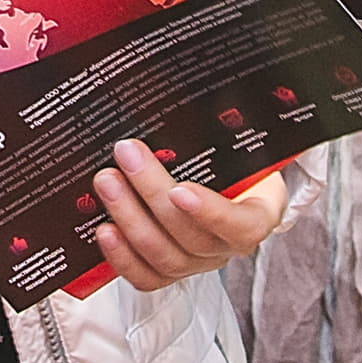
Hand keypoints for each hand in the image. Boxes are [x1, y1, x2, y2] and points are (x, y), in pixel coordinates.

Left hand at [89, 139, 288, 289]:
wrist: (221, 177)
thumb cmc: (226, 157)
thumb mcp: (231, 139)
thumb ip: (216, 126)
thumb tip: (179, 85)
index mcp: (257, 212)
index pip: (244, 225)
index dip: (212, 212)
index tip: (180, 189)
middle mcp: (228, 244)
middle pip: (193, 237)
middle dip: (152, 194)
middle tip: (126, 154)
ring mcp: (198, 262)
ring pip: (166, 257)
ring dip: (131, 219)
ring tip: (107, 182)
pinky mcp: (169, 271)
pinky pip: (148, 278)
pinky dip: (123, 258)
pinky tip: (104, 231)